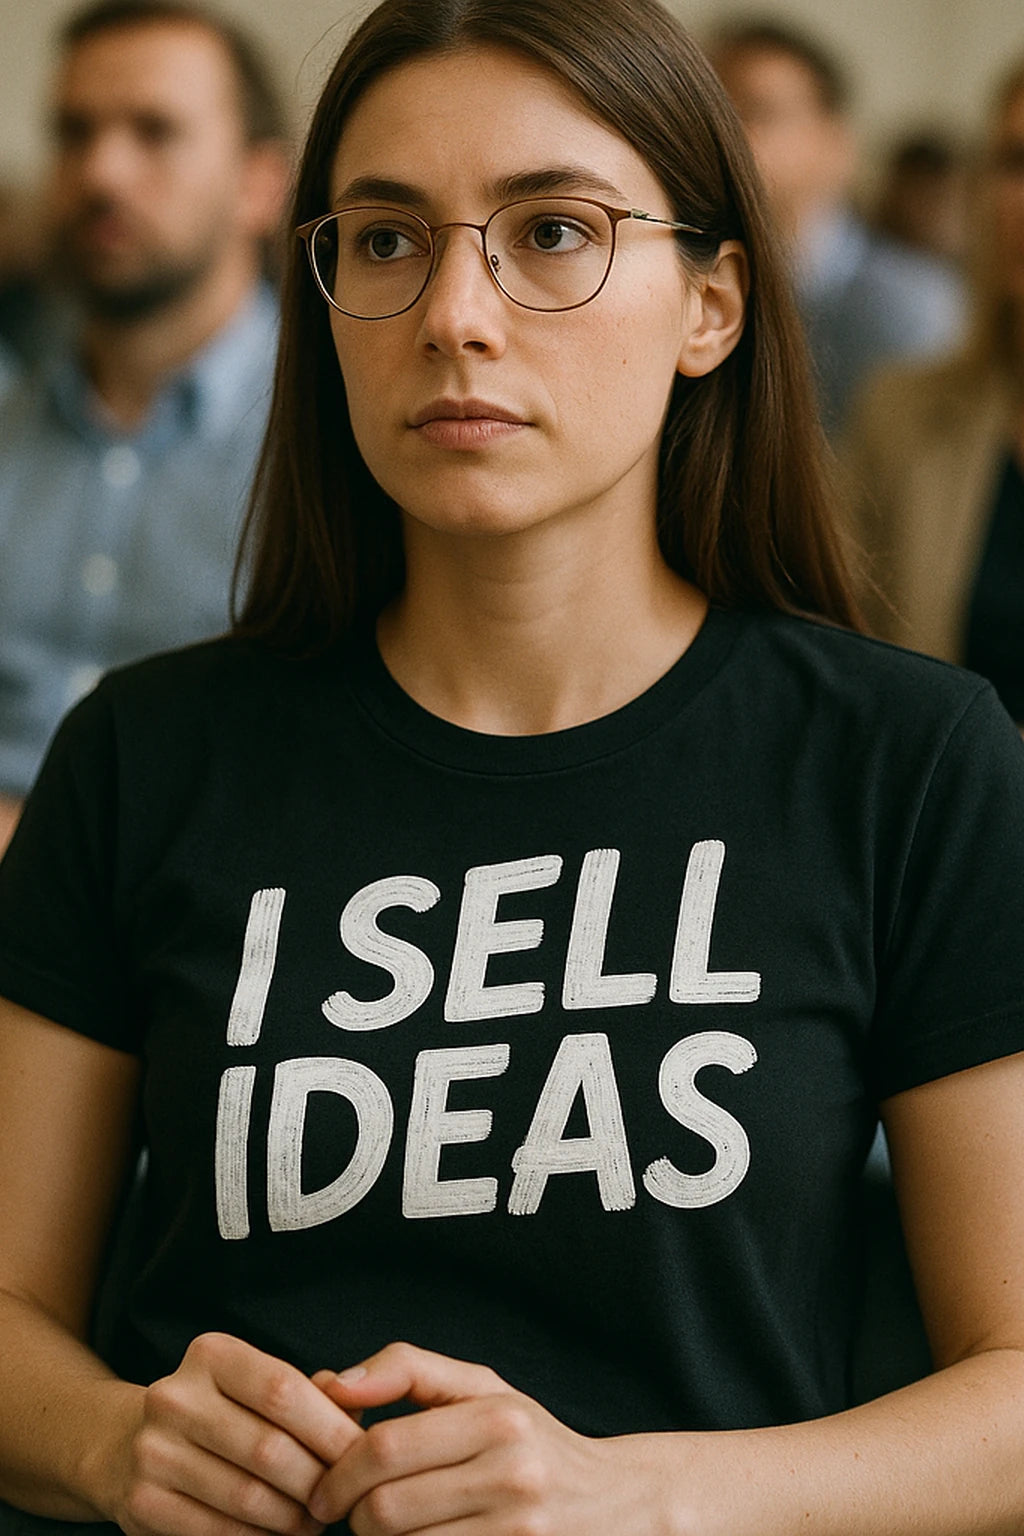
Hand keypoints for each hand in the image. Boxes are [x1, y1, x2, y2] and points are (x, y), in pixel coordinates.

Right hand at [105, 1332, 362, 1535]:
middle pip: (269, 1448)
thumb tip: (360, 1411)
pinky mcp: (143, 1503)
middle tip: (344, 1499)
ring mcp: (153, 1451)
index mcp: (210, 1355)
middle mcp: (174, 1397)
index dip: (330, 1428)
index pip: (283, 1389)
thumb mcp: (255, 1384)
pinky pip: (220, 1531)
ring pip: (248, 1497)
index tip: (361, 1456)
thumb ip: (310, 1392)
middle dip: (318, 1481)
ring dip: (294, 1518)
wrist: (127, 1445)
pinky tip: (281, 1534)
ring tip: (317, 1521)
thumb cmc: (221, 1411)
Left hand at [309, 1341, 671, 1535]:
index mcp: (497, 1417)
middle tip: (346, 1514)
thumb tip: (332, 1382)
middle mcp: (512, 1474)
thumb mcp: (482, 1388)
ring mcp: (516, 1532)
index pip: (384, 1449)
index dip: (338, 1472)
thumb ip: (407, 1371)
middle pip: (385, 1509)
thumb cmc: (531, 1439)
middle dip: (351, 1516)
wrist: (614, 1503)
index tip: (325, 1485)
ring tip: (386, 1529)